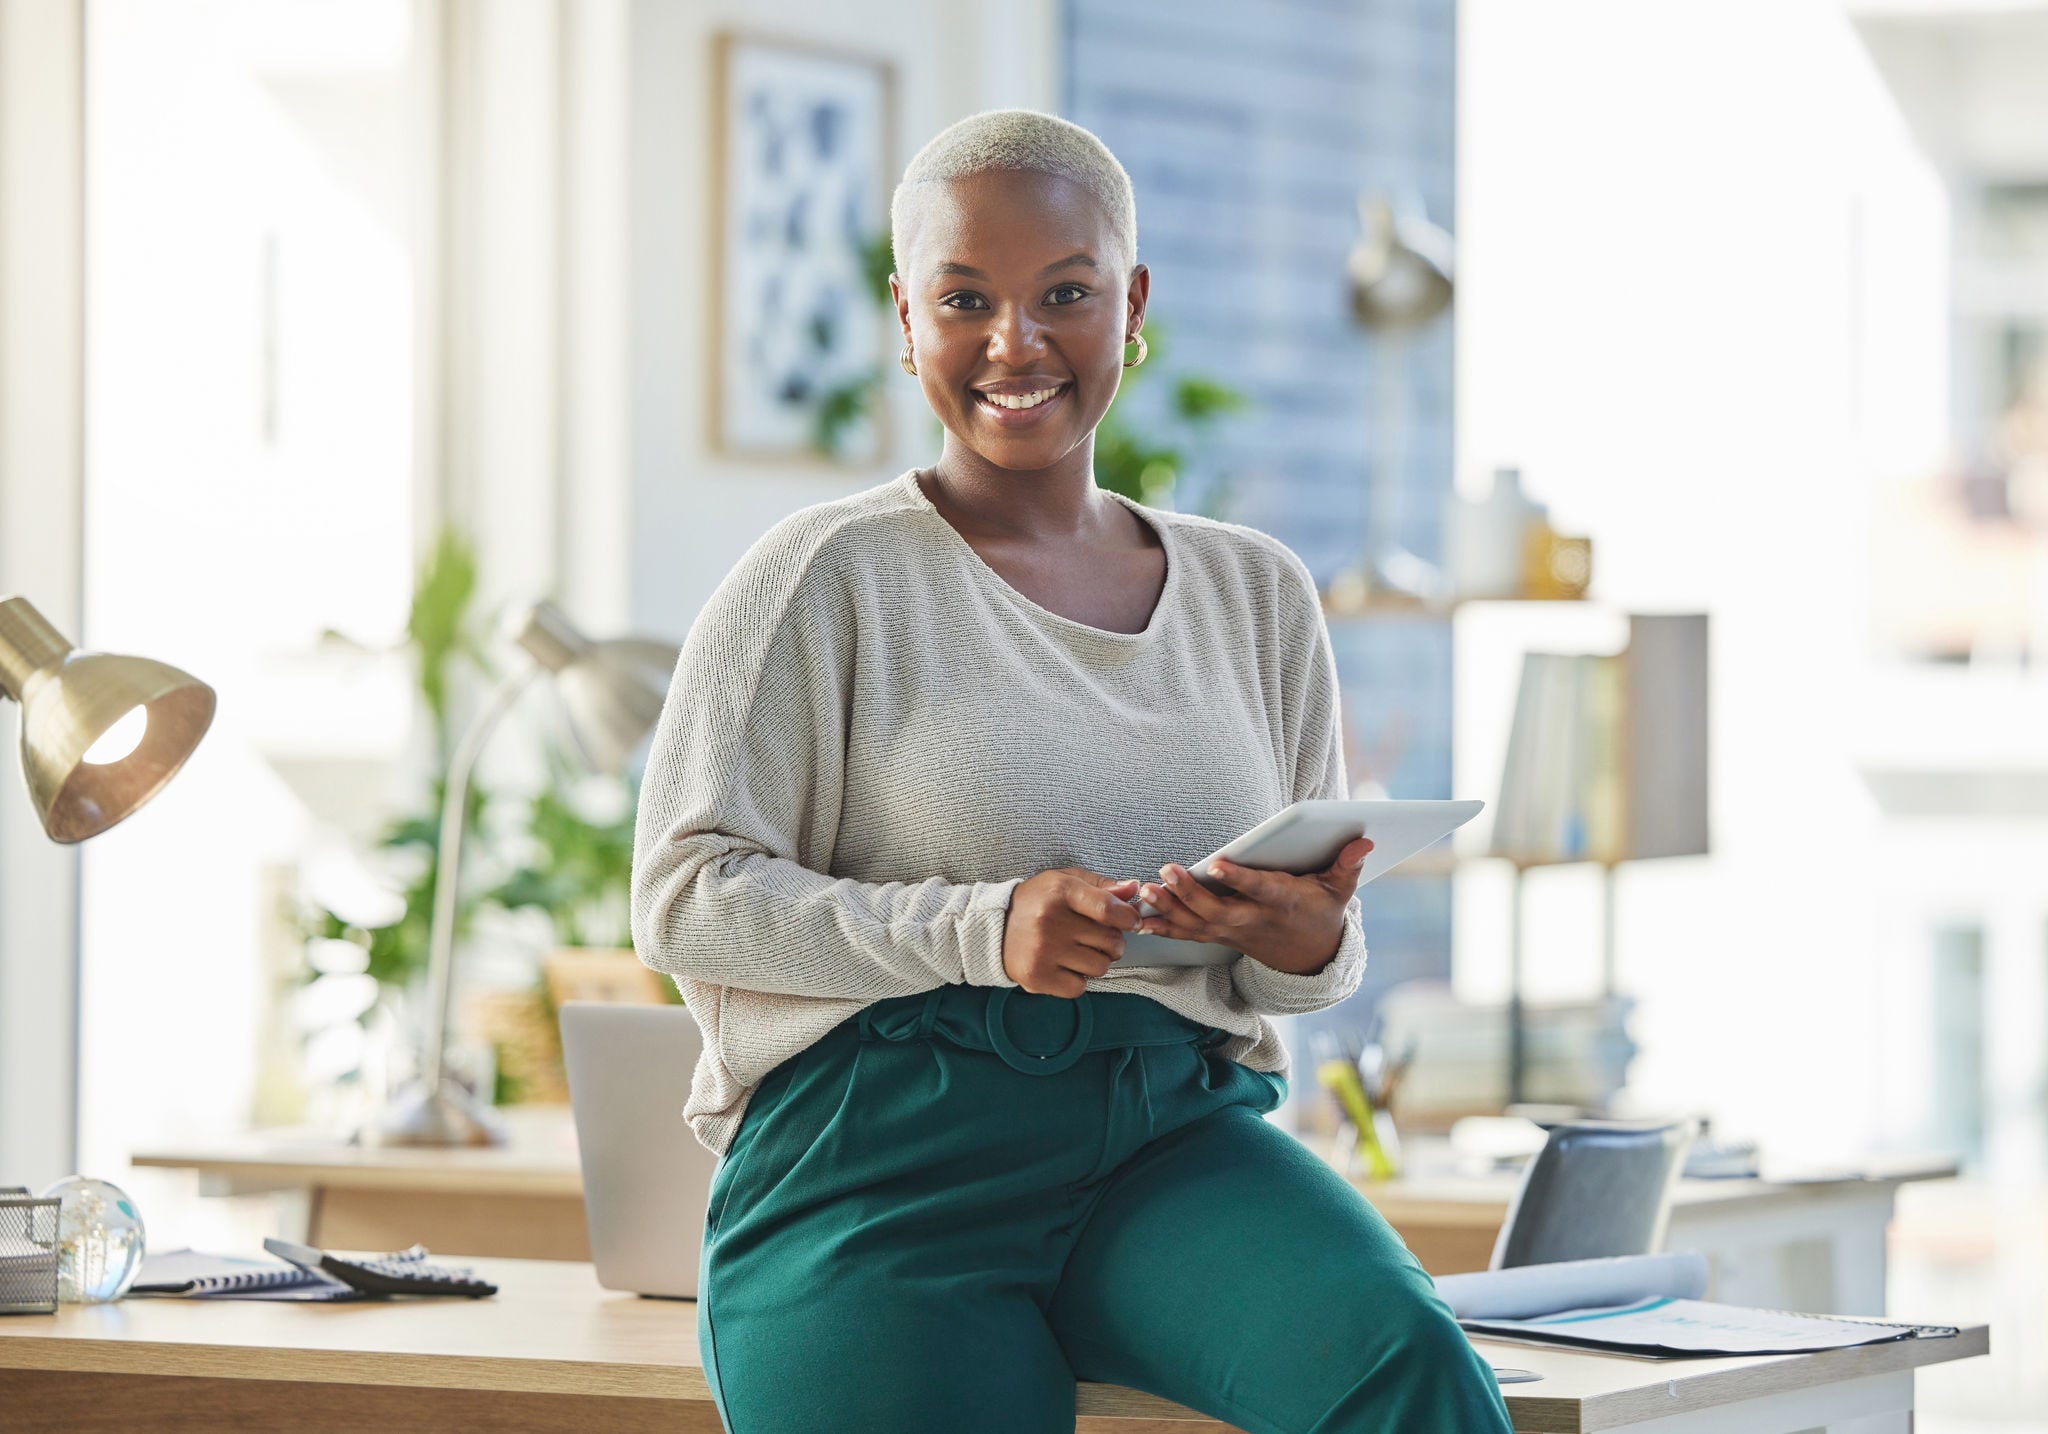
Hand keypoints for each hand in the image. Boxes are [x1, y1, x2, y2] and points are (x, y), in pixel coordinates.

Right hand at [1002, 866, 1142, 998]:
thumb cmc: (1038, 902)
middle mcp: (1050, 921)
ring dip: (1096, 961)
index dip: (1128, 918)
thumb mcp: (1066, 881)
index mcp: (1060, 892)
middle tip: (1096, 937)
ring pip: (1100, 967)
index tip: (1131, 922)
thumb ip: (1102, 886)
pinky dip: (1078, 980)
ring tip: (1078, 950)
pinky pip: (1080, 987)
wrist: (994, 927)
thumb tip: (1133, 889)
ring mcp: (1043, 951)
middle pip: (1111, 942)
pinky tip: (1064, 965)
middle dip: (1112, 941)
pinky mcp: (1037, 977)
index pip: (1108, 909)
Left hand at [1135, 838, 1373, 975]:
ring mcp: (1234, 932)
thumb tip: (1366, 840)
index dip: (1238, 879)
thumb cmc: (1321, 911)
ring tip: (1145, 891)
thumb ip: (1348, 865)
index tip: (1216, 863)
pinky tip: (1139, 918)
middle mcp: (1253, 920)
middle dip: (1190, 894)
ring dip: (1169, 910)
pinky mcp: (1220, 936)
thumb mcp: (1340, 890)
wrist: (1310, 957)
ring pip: (1197, 925)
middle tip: (1165, 872)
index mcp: (1282, 903)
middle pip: (1218, 911)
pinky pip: (1189, 934)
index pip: (1259, 890)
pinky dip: (1164, 926)